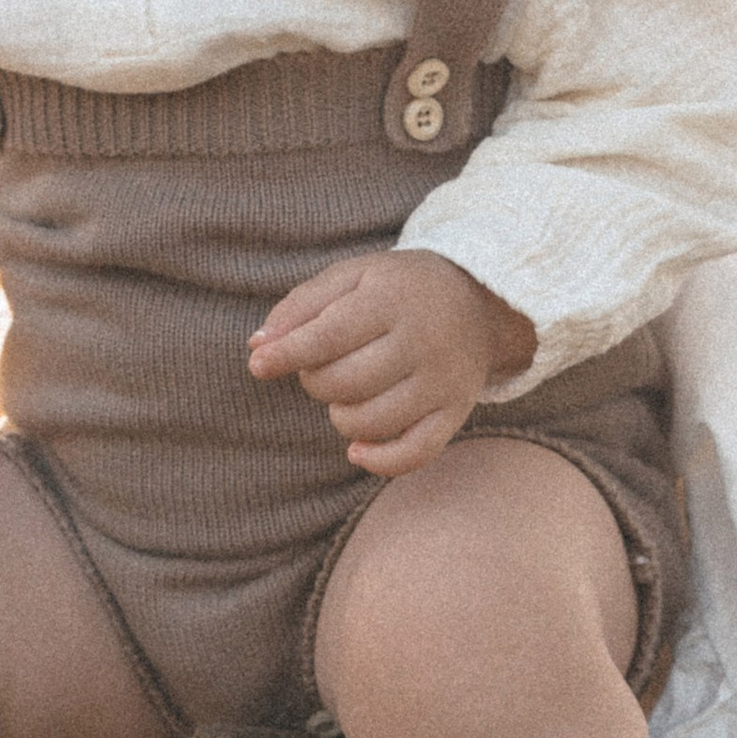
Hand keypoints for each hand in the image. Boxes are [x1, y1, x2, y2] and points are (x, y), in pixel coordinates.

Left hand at [248, 250, 535, 475]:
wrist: (479, 301)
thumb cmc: (397, 290)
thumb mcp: (352, 277)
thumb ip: (301, 306)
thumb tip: (258, 347)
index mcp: (392, 299)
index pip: (329, 336)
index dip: (287, 354)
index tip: (259, 365)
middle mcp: (423, 341)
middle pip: (345, 383)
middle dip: (316, 381)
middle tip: (323, 366)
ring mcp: (442, 381)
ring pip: (370, 422)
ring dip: (341, 415)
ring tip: (349, 392)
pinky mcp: (455, 413)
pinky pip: (414, 454)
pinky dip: (378, 460)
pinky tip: (358, 449)